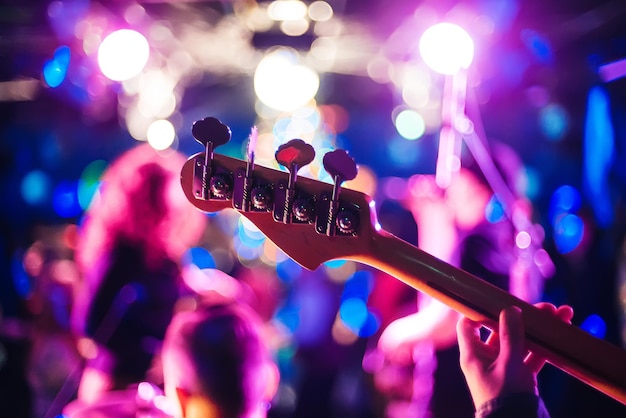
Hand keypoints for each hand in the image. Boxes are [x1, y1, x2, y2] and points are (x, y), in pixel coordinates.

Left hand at [456, 303, 573, 408]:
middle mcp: (486, 359)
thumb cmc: (506, 397)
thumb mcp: (509, 363)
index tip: (498, 300)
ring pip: (520, 342)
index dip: (480, 311)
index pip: (468, 325)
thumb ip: (510, 335)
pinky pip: (531, 358)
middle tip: (546, 307)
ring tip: (561, 315)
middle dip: (523, 317)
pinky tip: (559, 338)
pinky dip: (544, 348)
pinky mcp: (520, 378)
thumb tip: (510, 310)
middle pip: (501, 330)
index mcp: (473, 355)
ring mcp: (503, 368)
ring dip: (538, 330)